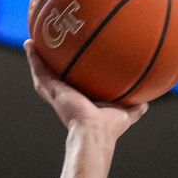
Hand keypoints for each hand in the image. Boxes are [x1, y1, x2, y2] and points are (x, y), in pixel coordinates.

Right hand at [24, 40, 146, 140]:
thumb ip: (134, 108)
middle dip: (50, 69)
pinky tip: (30, 44)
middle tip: (46, 53)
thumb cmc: (109, 129)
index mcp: (80, 105)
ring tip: (32, 44)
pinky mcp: (52, 91)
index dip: (71, 81)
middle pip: (55, 82)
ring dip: (37, 60)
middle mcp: (66, 100)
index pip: (74, 90)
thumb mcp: (125, 114)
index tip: (70, 71)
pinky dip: (34, 58)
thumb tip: (146, 103)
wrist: (94, 133)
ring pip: (43, 75)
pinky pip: (40, 71)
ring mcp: (56, 95)